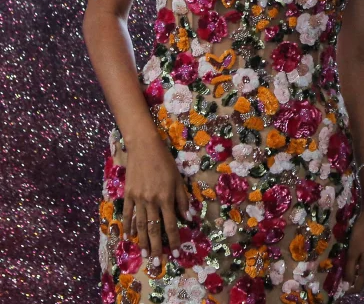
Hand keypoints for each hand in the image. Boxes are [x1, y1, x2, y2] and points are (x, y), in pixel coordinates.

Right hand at [119, 133, 193, 265]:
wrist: (144, 148)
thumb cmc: (165, 162)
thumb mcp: (178, 179)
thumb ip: (182, 200)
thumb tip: (189, 218)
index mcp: (166, 198)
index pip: (171, 224)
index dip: (174, 239)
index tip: (175, 252)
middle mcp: (151, 201)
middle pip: (154, 229)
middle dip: (157, 247)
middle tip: (157, 263)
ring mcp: (138, 199)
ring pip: (140, 224)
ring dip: (143, 241)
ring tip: (145, 254)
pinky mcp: (128, 195)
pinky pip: (128, 214)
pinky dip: (128, 226)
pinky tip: (129, 237)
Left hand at [345, 204, 363, 292]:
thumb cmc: (362, 233)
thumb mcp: (353, 251)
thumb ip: (349, 269)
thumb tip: (347, 284)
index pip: (359, 286)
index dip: (349, 289)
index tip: (339, 287)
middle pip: (362, 279)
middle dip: (351, 280)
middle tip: (340, 275)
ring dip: (355, 271)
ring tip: (345, 264)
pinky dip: (360, 263)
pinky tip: (354, 255)